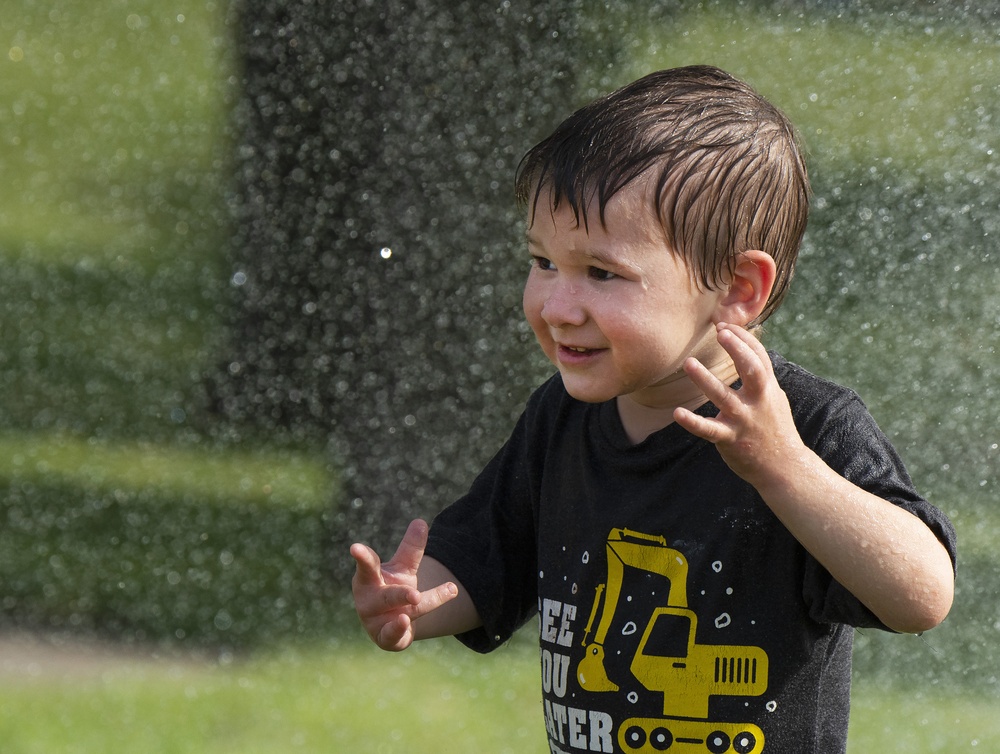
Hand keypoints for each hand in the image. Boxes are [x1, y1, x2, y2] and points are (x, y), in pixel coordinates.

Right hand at [350, 519, 457, 650]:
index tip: (355, 548)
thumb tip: (421, 521)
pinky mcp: (383, 637)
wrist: (393, 623)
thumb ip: (411, 548)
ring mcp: (374, 620)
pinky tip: (405, 622)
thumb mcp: (403, 568)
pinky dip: (398, 629)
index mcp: (370, 578)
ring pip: (401, 613)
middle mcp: (369, 599)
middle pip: (387, 595)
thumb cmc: (392, 588)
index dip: (362, 556)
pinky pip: (391, 635)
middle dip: (401, 594)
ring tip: (419, 603)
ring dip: (413, 610)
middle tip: (415, 594)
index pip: (368, 565)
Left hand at [674, 323, 804, 487]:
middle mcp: (758, 402)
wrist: (784, 468)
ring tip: (689, 363)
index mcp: (768, 389)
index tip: (725, 326)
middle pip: (751, 370)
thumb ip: (761, 376)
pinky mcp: (730, 440)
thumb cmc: (774, 427)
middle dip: (738, 349)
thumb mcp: (774, 398)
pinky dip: (693, 422)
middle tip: (721, 332)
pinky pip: (709, 430)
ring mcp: (744, 420)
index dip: (743, 339)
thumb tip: (747, 348)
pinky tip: (677, 413)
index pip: (759, 357)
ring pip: (724, 397)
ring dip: (705, 379)